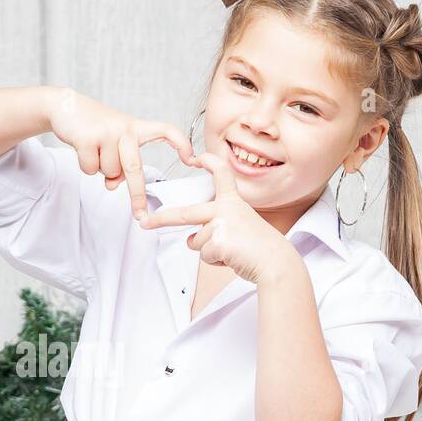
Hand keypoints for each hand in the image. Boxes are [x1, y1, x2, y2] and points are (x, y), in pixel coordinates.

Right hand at [45, 87, 193, 223]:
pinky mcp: (88, 138)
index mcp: (136, 128)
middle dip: (136, 195)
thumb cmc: (94, 127)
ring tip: (94, 150)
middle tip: (140, 216)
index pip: (165, 130)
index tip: (192, 160)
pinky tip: (82, 149)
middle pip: (135, 168)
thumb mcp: (112, 143)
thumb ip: (119, 165)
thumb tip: (113, 186)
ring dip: (100, 170)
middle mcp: (125, 128)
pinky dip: (86, 166)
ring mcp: (107, 132)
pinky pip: (91, 169)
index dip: (181, 144)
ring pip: (109, 172)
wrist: (65, 106)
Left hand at [140, 150, 296, 285]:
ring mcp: (220, 224)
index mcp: (233, 201)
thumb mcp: (239, 227)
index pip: (221, 174)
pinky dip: (216, 261)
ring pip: (198, 243)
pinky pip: (205, 256)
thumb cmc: (260, 247)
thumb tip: (190, 239)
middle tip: (146, 222)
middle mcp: (226, 208)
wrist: (275, 262)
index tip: (196, 158)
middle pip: (186, 213)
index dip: (209, 163)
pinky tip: (233, 258)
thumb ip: (216, 227)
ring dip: (211, 252)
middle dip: (162, 219)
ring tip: (233, 251)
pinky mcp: (217, 242)